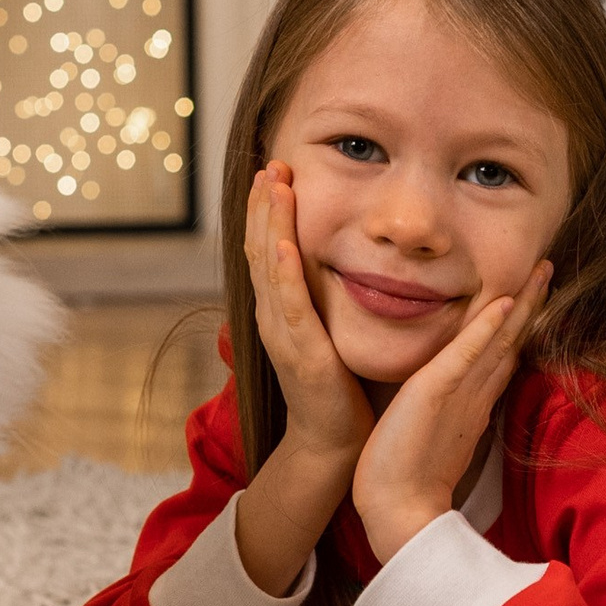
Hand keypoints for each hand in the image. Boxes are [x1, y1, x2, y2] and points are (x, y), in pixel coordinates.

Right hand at [244, 162, 372, 464]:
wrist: (333, 442)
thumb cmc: (338, 389)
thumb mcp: (328, 330)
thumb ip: (326, 298)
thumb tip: (345, 261)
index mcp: (280, 310)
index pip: (268, 249)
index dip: (268, 210)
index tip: (275, 172)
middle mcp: (273, 317)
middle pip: (260, 249)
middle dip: (264, 204)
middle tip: (270, 163)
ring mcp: (283, 334)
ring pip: (269, 267)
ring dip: (270, 224)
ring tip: (272, 185)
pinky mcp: (303, 353)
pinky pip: (290, 306)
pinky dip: (284, 274)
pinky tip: (285, 245)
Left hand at [353, 262, 550, 559]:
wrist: (397, 513)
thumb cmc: (404, 479)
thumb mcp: (432, 433)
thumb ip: (446, 411)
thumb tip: (451, 393)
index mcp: (473, 403)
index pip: (502, 353)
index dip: (519, 322)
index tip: (533, 291)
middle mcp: (476, 394)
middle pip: (511, 340)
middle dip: (530, 303)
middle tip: (547, 265)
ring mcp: (461, 394)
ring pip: (499, 341)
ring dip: (520, 305)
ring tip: (539, 270)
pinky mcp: (437, 394)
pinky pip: (464, 356)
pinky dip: (484, 330)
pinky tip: (500, 304)